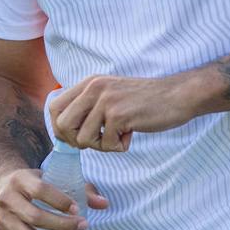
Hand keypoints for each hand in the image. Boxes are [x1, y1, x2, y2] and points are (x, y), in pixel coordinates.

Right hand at [0, 168, 107, 229]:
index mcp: (19, 179)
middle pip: (35, 216)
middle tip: (83, 225)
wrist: (1, 185)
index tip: (78, 209)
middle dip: (62, 224)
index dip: (60, 201)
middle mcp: (7, 198)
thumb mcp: (50, 178)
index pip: (40, 190)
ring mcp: (2, 218)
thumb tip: (104, 203)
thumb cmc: (33, 182)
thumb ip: (78, 189)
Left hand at [50, 74, 195, 150]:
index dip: (60, 128)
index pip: (54, 107)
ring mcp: (105, 101)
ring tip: (118, 136)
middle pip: (62, 125)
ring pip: (83, 139)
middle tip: (98, 140)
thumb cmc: (144, 100)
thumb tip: (64, 130)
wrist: (176, 95)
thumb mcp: (110, 94)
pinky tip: (131, 134)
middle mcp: (93, 88)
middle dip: (76, 141)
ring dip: (101, 146)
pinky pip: (107, 144)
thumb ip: (88, 105)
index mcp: (88, 83)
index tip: (77, 136)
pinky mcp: (119, 115)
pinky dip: (119, 146)